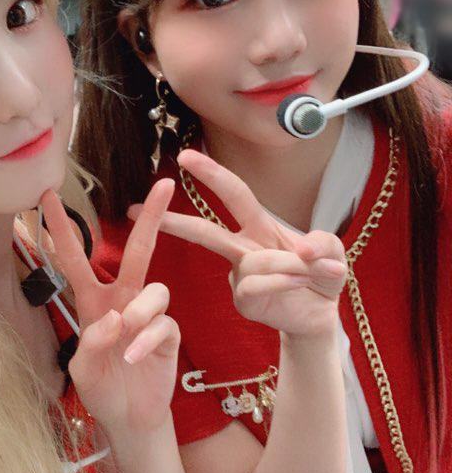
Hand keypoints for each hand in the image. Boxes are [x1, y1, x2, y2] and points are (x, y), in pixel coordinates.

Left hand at [40, 179, 179, 436]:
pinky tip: (135, 357)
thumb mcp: (81, 369)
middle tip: (163, 186)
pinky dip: (147, 339)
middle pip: (139, 251)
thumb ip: (91, 343)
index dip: (61, 228)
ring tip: (126, 339)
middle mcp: (122, 300)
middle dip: (150, 218)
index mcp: (92, 301)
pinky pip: (163, 323)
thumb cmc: (101, 388)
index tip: (47, 195)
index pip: (75, 258)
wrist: (128, 419)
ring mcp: (148, 316)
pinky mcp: (169, 334)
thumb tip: (114, 318)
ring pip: (155, 289)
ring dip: (139, 311)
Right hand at [128, 150, 347, 339]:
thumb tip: (304, 250)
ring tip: (312, 271)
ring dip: (287, 265)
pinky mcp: (244, 301)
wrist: (322, 315)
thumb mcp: (333, 252)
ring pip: (251, 261)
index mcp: (260, 225)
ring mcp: (240, 276)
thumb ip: (324, 243)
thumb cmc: (322, 274)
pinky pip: (258, 285)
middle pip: (206, 231)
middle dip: (175, 221)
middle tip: (138, 210)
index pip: (233, 193)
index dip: (212, 174)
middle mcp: (244, 247)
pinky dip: (284, 282)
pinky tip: (300, 285)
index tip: (186, 157)